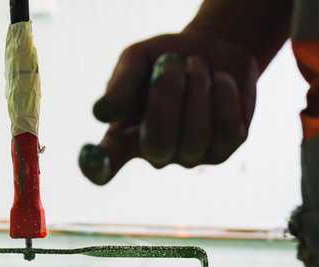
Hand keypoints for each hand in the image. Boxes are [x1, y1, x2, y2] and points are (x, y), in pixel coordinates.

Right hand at [79, 30, 259, 184]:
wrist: (215, 48)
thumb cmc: (166, 57)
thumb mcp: (138, 59)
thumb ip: (120, 83)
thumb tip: (101, 113)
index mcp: (124, 136)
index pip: (103, 165)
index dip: (96, 166)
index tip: (91, 156)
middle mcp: (155, 154)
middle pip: (157, 144)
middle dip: (167, 96)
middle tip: (171, 61)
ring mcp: (190, 156)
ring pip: (195, 138)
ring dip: (197, 90)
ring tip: (196, 63)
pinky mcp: (223, 150)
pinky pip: (227, 131)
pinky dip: (224, 96)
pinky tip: (220, 80)